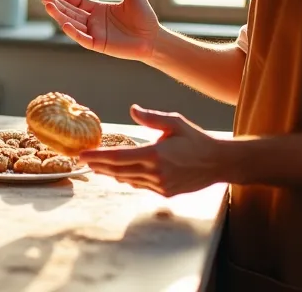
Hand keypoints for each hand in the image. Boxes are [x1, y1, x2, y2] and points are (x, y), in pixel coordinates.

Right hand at [42, 0, 158, 62]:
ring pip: (72, 24)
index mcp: (98, 9)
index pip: (76, 1)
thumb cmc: (145, 17)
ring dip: (60, 16)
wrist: (153, 38)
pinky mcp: (99, 44)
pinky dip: (73, 32)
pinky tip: (64, 24)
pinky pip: (83, 38)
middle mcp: (93, 21)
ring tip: (48, 6)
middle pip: (70, 11)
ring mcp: (95, 33)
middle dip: (56, 4)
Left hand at [79, 105, 225, 196]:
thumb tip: (133, 109)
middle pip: (118, 171)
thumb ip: (152, 118)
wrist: (218, 163)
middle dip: (99, 165)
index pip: (119, 157)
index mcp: (156, 154)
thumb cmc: (196, 139)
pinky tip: (119, 173)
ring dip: (111, 173)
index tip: (83, 155)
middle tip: (83, 161)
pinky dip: (128, 179)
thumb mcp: (176, 122)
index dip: (98, 157)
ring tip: (97, 166)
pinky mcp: (165, 192)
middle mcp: (156, 172)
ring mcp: (160, 185)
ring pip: (127, 180)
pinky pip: (140, 185)